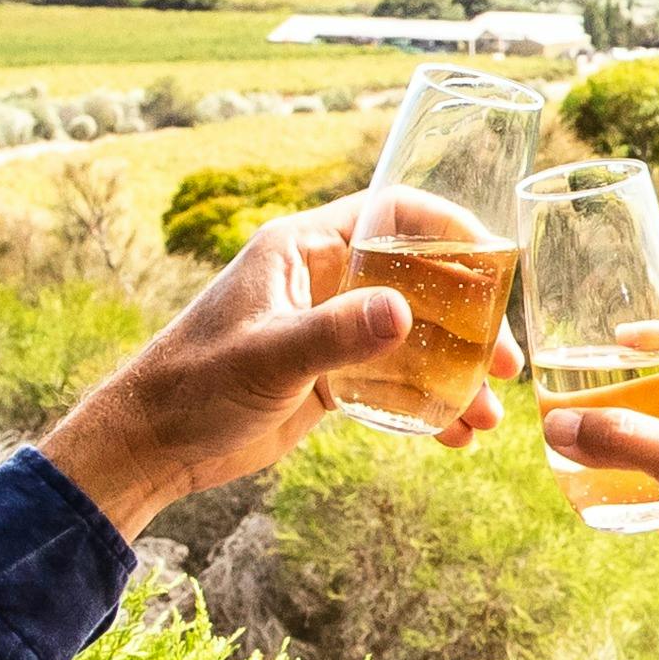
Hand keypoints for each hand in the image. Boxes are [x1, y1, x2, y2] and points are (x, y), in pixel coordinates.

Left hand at [42, 194, 518, 536]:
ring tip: (490, 413)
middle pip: (417, 280)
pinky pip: (392, 382)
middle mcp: (321, 281)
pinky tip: (457, 437)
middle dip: (469, 319)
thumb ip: (334, 335)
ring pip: (412, 339)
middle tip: (507, 360)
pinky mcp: (326, 378)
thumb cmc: (194, 385)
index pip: (390, 213)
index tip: (495, 259)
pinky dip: (426, 406)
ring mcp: (327, 330)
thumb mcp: (268, 357)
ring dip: (454, 372)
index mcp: (303, 249)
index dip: (447, 226)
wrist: (151, 446)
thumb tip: (404, 314)